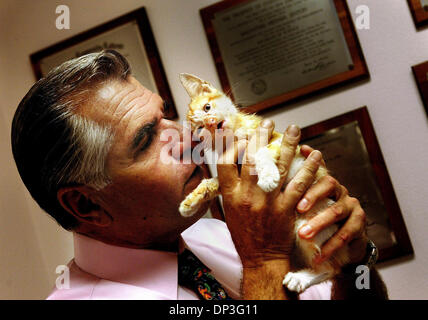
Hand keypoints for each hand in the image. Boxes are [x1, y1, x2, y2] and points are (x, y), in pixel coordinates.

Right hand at [217, 123, 322, 267]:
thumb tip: (227, 168)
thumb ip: (228, 190)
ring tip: (294, 128)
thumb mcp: (228, 213)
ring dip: (287, 144)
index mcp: (230, 196)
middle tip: (269, 122)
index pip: (225, 162)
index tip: (238, 131)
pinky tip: (316, 155)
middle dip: (260, 136)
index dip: (231, 143)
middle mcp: (248, 195)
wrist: (262, 260)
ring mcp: (268, 201)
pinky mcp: (287, 208)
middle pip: (252, 158)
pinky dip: (309, 167)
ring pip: (278, 166)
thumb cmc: (244, 237)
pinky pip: (300, 183)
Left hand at [297, 145, 367, 264]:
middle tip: (297, 209)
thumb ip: (292, 192)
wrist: (341, 247)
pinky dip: (331, 245)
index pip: (316, 170)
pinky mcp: (359, 223)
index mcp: (324, 183)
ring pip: (337, 210)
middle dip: (312, 196)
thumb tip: (272, 174)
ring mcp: (351, 205)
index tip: (294, 170)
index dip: (306, 172)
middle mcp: (339, 190)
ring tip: (303, 235)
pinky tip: (319, 255)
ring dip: (319, 223)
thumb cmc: (315, 222)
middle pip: (329, 184)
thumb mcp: (303, 208)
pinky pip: (346, 233)